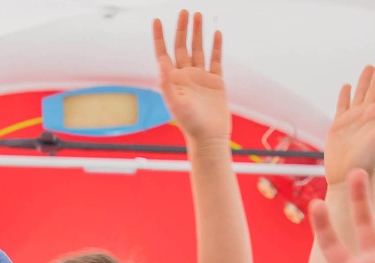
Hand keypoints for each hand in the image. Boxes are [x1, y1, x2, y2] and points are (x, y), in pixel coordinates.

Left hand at [153, 11, 230, 146]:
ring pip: (198, 49)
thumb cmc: (190, 124)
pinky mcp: (216, 82)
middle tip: (185, 11)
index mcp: (173, 79)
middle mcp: (186, 76)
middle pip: (182, 46)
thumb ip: (167, 82)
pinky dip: (216, 47)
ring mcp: (201, 77)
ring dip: (198, 33)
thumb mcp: (175, 103)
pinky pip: (215, 60)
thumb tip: (161, 62)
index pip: (164, 53)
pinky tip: (216, 34)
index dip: (160, 37)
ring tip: (199, 15)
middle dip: (183, 29)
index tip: (157, 21)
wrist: (210, 137)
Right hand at [324, 53, 374, 183]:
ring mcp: (354, 120)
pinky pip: (343, 105)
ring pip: (361, 93)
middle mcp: (369, 115)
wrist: (349, 177)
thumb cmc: (369, 161)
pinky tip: (347, 86)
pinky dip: (345, 95)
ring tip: (370, 66)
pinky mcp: (339, 126)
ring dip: (366, 80)